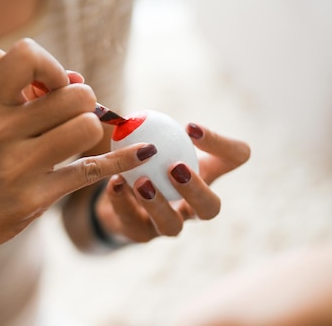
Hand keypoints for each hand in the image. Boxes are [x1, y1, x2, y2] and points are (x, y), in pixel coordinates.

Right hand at [0, 39, 154, 257]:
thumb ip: (26, 94)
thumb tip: (78, 79)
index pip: (26, 56)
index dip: (52, 66)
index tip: (53, 87)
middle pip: (75, 95)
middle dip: (84, 102)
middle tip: (71, 117)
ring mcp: (17, 167)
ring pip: (88, 127)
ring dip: (92, 131)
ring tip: (76, 140)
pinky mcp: (36, 198)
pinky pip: (94, 169)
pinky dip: (124, 158)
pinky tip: (143, 152)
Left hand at [96, 123, 250, 241]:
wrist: (115, 192)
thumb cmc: (144, 159)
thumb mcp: (153, 137)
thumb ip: (152, 126)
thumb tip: (141, 115)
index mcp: (207, 175)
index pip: (236, 157)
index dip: (222, 145)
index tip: (189, 127)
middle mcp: (192, 205)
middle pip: (210, 208)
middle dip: (197, 190)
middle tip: (176, 168)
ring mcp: (167, 224)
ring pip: (171, 226)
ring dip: (157, 204)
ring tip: (141, 182)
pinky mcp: (138, 234)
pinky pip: (131, 222)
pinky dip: (122, 201)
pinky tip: (115, 183)